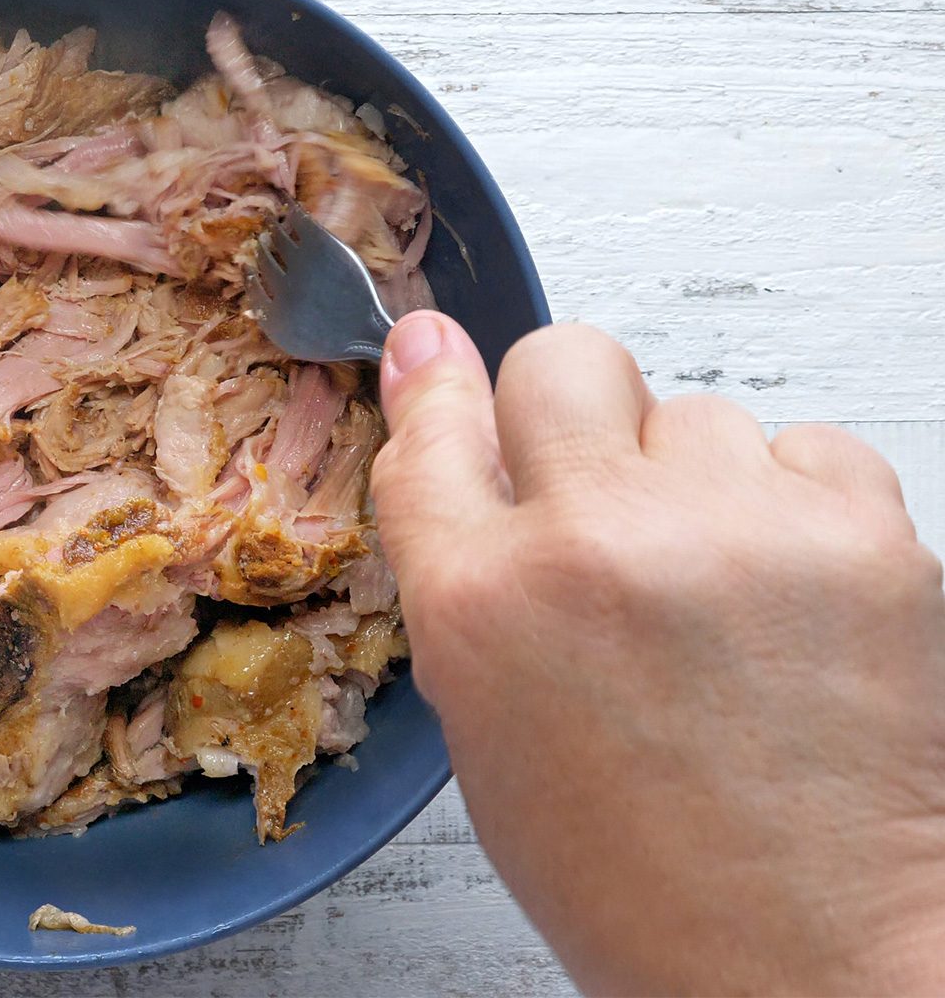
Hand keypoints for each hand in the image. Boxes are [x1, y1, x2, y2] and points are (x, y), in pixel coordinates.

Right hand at [371, 312, 944, 994]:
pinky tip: (790, 596)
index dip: (434, 387)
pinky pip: (809, 445)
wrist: (815, 957)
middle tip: (606, 493)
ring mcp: (730, 527)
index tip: (436, 352)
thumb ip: (463, 570)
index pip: (431, 432)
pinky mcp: (858, 532)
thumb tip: (446, 427)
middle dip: (572, 412)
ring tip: (718, 591)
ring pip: (695, 409)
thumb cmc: (645, 874)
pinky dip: (797, 504)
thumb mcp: (489, 728)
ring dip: (696, 479)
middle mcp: (593, 543)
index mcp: (480, 606)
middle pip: (562, 362)